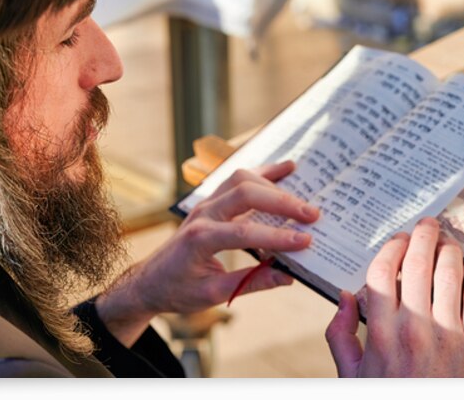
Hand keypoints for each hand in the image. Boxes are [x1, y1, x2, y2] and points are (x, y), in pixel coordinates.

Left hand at [96, 161, 318, 343]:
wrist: (151, 280)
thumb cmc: (178, 290)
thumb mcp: (212, 294)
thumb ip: (250, 282)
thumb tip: (288, 276)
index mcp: (200, 238)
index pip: (243, 232)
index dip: (276, 237)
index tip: (305, 242)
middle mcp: (203, 214)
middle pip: (245, 193)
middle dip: (282, 202)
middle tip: (312, 215)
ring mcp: (206, 203)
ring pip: (242, 179)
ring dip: (274, 185)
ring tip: (304, 197)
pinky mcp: (212, 200)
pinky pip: (238, 179)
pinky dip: (264, 172)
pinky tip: (287, 168)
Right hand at [325, 217, 463, 376]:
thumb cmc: (390, 399)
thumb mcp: (353, 375)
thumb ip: (340, 335)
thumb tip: (345, 297)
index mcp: (380, 332)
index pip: (382, 272)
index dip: (390, 248)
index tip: (397, 240)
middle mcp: (413, 328)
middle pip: (418, 263)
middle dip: (423, 236)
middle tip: (427, 225)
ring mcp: (447, 335)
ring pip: (450, 273)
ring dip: (451, 248)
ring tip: (449, 240)